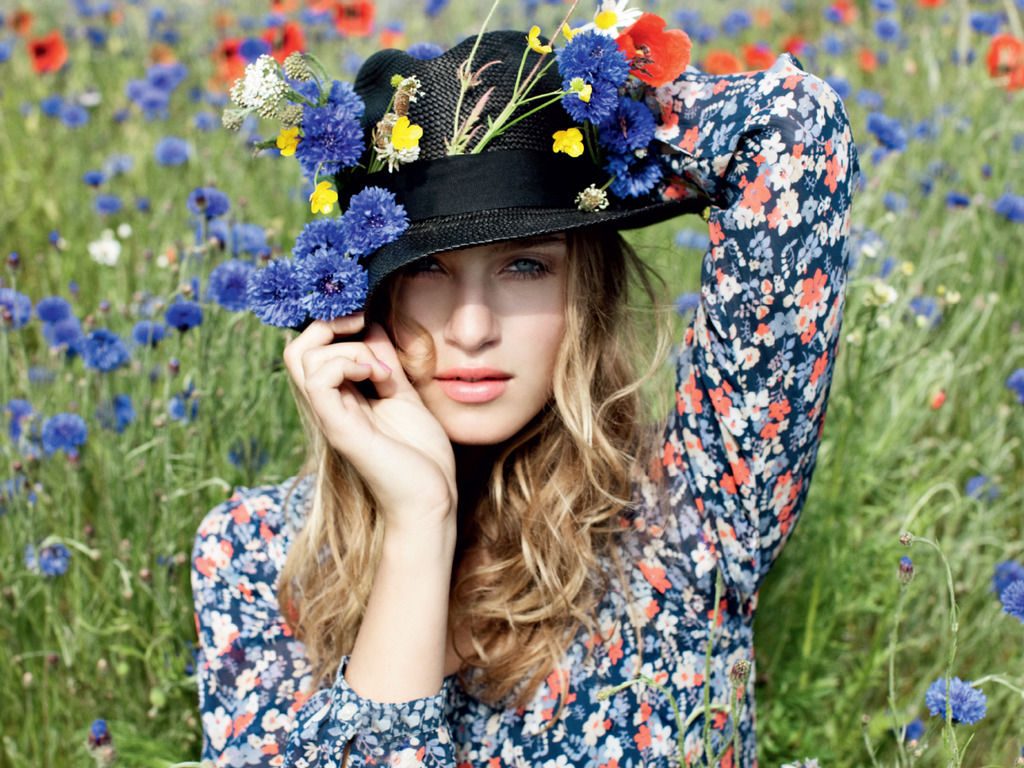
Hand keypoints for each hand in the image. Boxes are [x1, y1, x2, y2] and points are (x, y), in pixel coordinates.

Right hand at [283, 313, 456, 535]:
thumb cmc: (422, 456)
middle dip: (328, 325)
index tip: (366, 319)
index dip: (332, 325)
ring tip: (382, 370)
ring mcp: (331, 417)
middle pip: (295, 350)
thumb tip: (372, 327)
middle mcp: (329, 407)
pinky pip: (318, 381)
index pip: (310, 351)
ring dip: (348, 348)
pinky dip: (345, 363)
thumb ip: (386, 362)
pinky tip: (377, 377)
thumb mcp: (404, 394)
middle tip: (364, 329)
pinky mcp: (339, 429)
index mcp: (342, 399)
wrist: (431, 499)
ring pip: (304, 358)